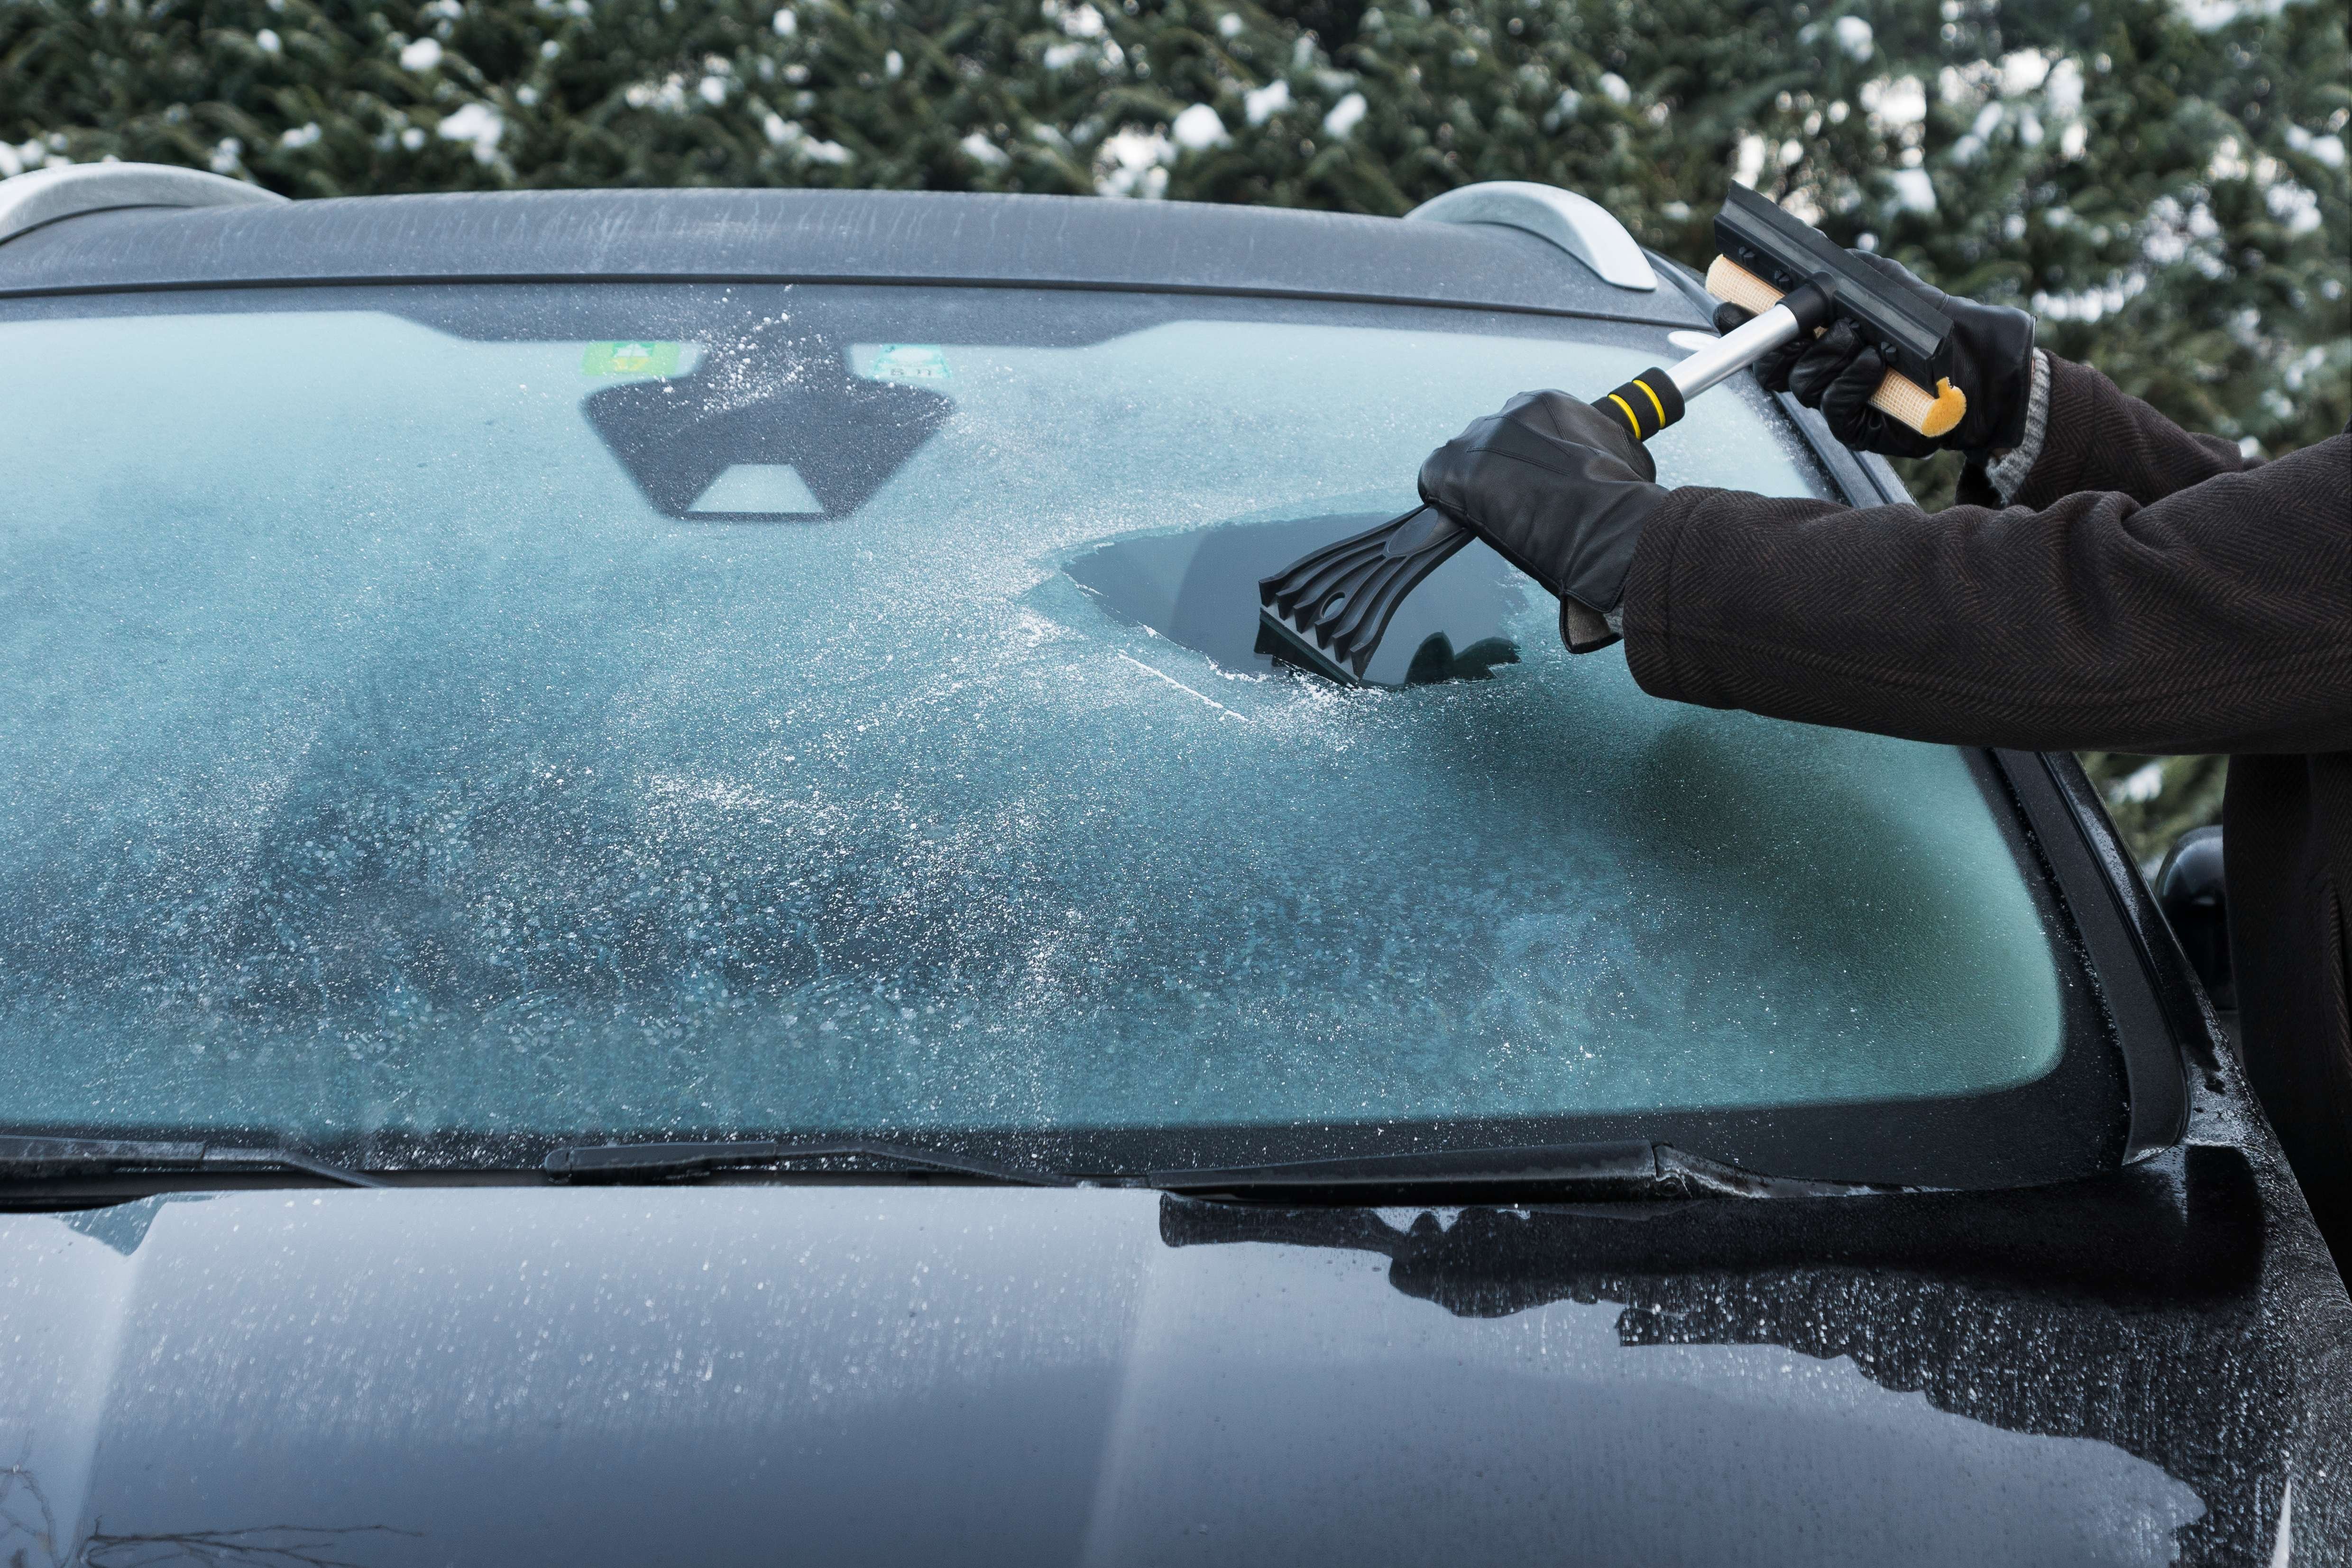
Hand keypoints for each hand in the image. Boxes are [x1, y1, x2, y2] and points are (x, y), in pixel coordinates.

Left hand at [1417, 390, 1666, 642]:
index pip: (1521, 427)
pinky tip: (1462, 518)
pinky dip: (1443, 500)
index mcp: (1546, 404)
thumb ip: (1597, 446)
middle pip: (1491, 441)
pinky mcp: (1449, 468)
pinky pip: (1434, 480)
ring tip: (1496, 515)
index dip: (1525, 460)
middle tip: (1515, 502)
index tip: (1530, 482)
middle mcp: (1508, 413)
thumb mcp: (1618, 454)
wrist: (1602, 521)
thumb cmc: (1618, 495)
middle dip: (1499, 470)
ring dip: (1476, 486)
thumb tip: (1603, 457)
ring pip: (1464, 459)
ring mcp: (1477, 439)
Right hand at [1715, 250, 2033, 457]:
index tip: (1731, 309)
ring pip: (1800, 385)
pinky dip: (1849, 381)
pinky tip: (1871, 363)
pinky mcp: (1857, 428)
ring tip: (1858, 338)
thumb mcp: (1885, 283)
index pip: (1764, 338)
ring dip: (1825, 356)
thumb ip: (1845, 271)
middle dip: (1780, 343)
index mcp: (1816, 340)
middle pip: (1770, 368)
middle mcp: (1820, 373)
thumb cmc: (1932, 323)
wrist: (1978, 361)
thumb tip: (1808, 265)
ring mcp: (1836, 402)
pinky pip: (1834, 407)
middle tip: (1804, 321)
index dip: (1741, 326)